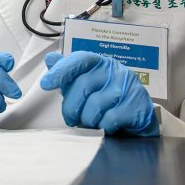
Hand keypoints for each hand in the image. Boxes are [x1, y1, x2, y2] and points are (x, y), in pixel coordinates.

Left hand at [40, 51, 158, 135]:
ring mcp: (128, 87)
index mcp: (100, 63)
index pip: (79, 59)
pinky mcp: (137, 105)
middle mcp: (115, 70)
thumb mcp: (86, 84)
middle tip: (71, 118)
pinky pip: (110, 119)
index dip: (61, 71)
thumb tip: (51, 58)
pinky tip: (105, 125)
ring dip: (88, 119)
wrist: (139, 117)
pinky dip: (103, 126)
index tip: (46, 84)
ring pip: (95, 105)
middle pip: (83, 86)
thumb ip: (68, 72)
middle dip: (71, 107)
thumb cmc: (108, 100)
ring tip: (91, 122)